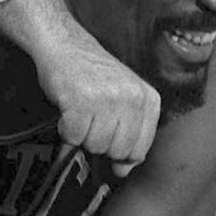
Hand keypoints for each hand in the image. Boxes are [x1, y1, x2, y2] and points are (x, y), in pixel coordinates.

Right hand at [37, 23, 160, 177]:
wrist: (66, 45)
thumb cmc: (94, 76)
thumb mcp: (125, 99)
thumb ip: (131, 134)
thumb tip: (124, 170)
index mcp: (149, 99)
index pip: (140, 149)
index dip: (120, 152)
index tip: (109, 140)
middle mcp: (133, 98)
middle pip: (118, 151)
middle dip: (100, 142)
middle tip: (92, 120)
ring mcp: (108, 99)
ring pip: (96, 145)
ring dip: (82, 135)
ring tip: (81, 112)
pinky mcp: (82, 100)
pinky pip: (75, 137)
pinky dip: (66, 130)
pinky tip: (69, 111)